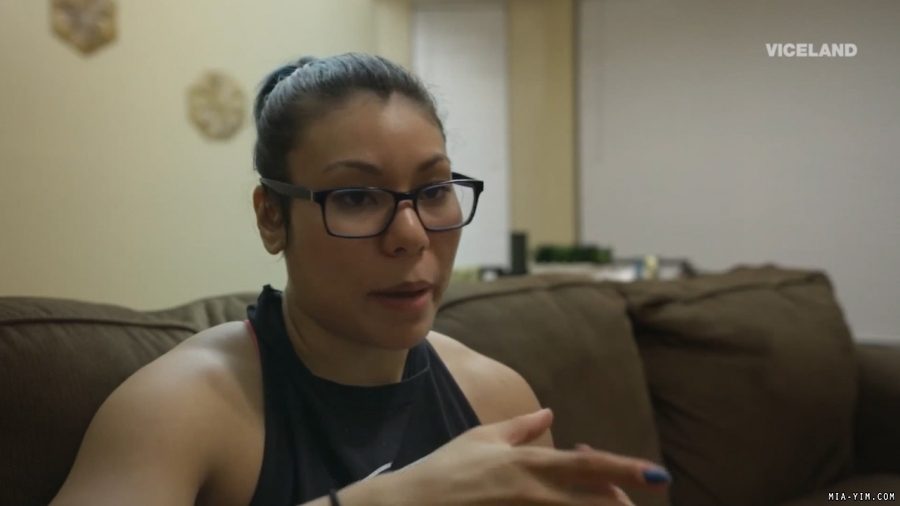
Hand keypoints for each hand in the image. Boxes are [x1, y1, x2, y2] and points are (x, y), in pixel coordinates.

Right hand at [386, 408, 669, 504]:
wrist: (410, 505)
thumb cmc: (444, 470)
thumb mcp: (482, 438)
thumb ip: (521, 427)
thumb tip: (549, 413)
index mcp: (530, 463)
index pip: (591, 465)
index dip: (629, 470)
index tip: (658, 475)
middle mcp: (535, 494)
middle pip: (598, 503)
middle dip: (620, 502)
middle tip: (623, 499)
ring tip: (602, 500)